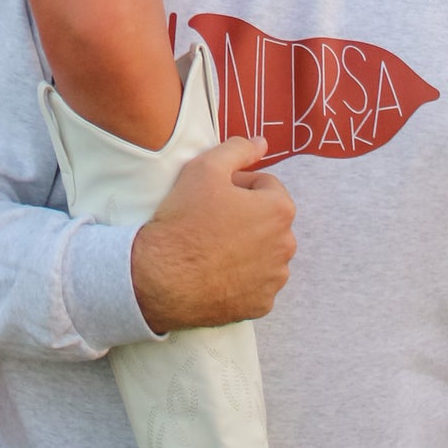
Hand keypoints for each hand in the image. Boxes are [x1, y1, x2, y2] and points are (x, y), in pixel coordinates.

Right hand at [131, 139, 294, 333]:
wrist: (161, 277)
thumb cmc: (184, 220)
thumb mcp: (204, 168)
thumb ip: (238, 149)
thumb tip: (262, 143)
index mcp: (280, 210)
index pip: (265, 185)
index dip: (237, 184)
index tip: (214, 195)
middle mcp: (286, 246)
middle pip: (267, 219)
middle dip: (246, 215)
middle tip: (211, 219)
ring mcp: (275, 279)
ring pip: (264, 251)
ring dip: (246, 246)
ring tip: (212, 246)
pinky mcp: (261, 305)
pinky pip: (256, 282)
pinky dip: (241, 276)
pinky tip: (216, 271)